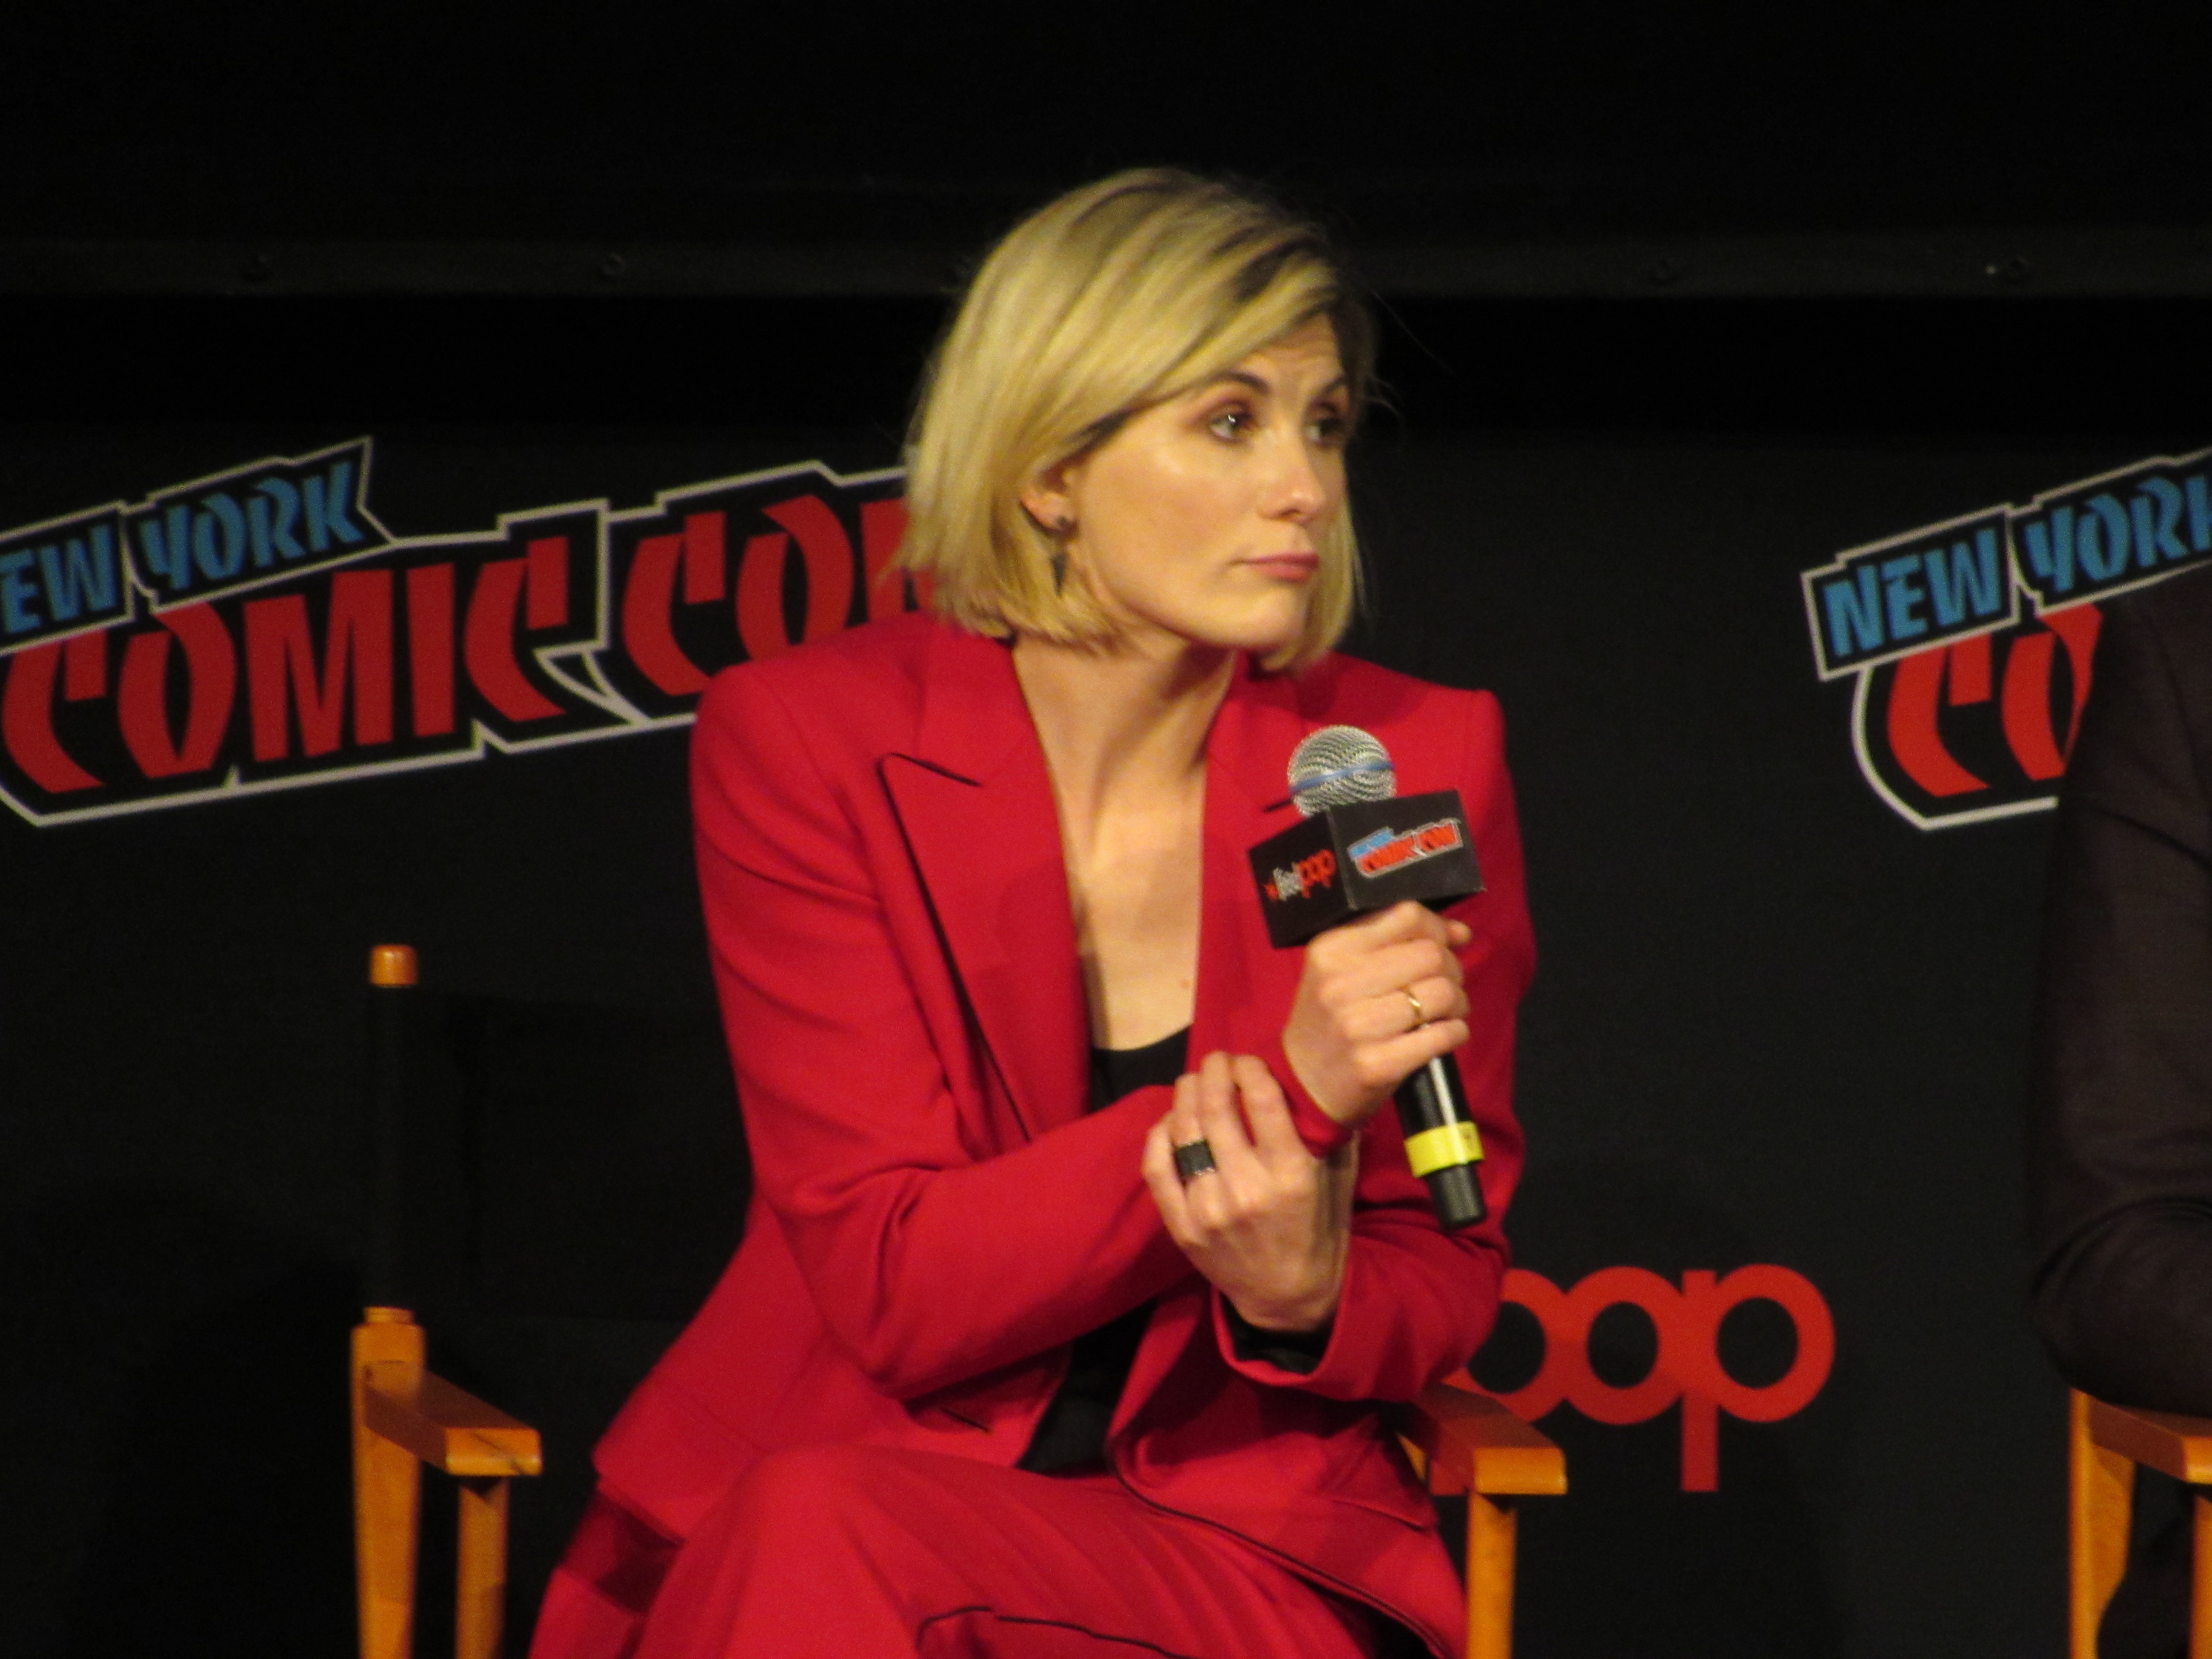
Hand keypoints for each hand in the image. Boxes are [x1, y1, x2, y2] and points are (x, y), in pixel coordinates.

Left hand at [1140, 1051, 1356, 1331]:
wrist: (1288, 1299)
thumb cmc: (1318, 1232)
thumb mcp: (1336, 1180)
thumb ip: (1326, 1132)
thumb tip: (1315, 1080)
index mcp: (1291, 1174)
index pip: (1262, 1099)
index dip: (1249, 1067)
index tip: (1247, 1059)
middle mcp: (1246, 1187)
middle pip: (1216, 1107)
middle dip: (1213, 1071)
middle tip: (1216, 1059)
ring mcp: (1208, 1208)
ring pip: (1184, 1130)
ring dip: (1185, 1094)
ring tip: (1193, 1082)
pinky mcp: (1181, 1225)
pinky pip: (1157, 1166)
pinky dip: (1160, 1134)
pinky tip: (1171, 1120)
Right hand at [1281, 901, 1471, 1126]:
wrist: (1300, 1083)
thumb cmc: (1329, 1019)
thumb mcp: (1342, 969)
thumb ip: (1395, 942)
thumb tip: (1459, 932)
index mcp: (1331, 949)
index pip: (1407, 916)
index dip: (1437, 928)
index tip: (1441, 944)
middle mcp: (1340, 983)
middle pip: (1431, 954)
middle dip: (1450, 968)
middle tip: (1442, 984)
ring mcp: (1358, 1026)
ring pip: (1443, 992)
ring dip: (1457, 1002)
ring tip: (1443, 1012)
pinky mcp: (1378, 1064)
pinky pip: (1444, 1034)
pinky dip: (1455, 1032)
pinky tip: (1442, 1034)